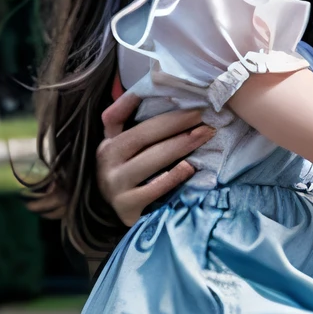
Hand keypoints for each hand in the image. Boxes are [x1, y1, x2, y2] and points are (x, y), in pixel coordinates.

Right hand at [97, 90, 212, 227]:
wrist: (121, 220)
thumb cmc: (131, 180)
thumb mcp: (127, 154)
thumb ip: (136, 129)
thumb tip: (164, 95)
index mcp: (108, 143)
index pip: (115, 116)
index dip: (134, 101)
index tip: (168, 93)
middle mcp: (107, 160)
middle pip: (142, 135)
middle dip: (175, 122)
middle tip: (202, 115)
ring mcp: (115, 183)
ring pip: (151, 159)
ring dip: (180, 145)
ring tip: (205, 134)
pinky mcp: (126, 205)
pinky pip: (153, 188)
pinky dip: (173, 177)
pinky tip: (190, 167)